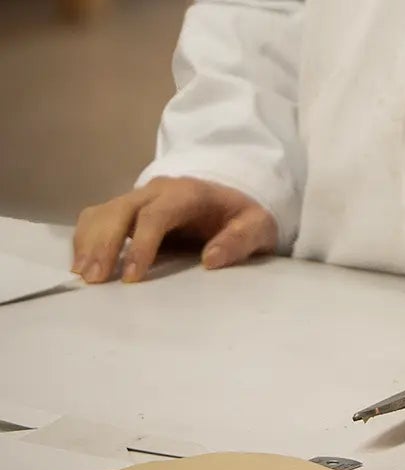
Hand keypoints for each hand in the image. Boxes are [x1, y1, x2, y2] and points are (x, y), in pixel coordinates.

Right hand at [73, 178, 277, 284]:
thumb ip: (241, 239)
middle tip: (94, 278)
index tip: (131, 277)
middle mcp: (158, 191)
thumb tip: (212, 259)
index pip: (156, 214)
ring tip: (83, 276)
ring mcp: (138, 198)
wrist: (233, 199)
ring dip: (88, 242)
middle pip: (121, 210)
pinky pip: (96, 217)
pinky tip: (82, 265)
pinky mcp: (126, 209)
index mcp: (189, 193)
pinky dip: (84, 239)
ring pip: (103, 212)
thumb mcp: (257, 226)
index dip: (141, 244)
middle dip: (105, 243)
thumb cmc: (241, 216)